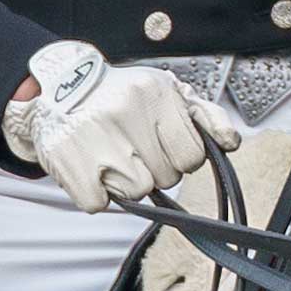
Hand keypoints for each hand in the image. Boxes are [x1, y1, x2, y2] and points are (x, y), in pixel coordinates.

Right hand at [30, 63, 243, 214]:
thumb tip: (229, 142)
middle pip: (165, 178)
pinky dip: (96, 193)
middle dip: (152, 168)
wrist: (61, 86)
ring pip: (136, 193)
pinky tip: (91, 167)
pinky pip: (99, 204)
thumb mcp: (166, 91)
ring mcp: (95, 138)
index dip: (179, 156)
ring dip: (125, 182)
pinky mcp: (67, 160)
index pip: (192, 156)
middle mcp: (126, 111)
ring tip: (111, 155)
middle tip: (132, 147)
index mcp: (155, 93)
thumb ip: (204, 116)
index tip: (161, 144)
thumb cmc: (120, 94)